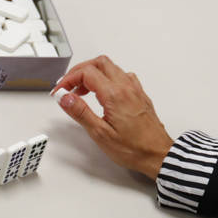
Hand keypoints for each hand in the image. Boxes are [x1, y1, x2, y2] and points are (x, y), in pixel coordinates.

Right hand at [54, 56, 173, 178]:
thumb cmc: (133, 148)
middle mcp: (127, 87)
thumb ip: (80, 112)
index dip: (68, 79)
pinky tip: (101, 93)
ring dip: (93, 74)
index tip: (59, 92)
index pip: (86, 73)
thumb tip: (64, 97)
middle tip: (68, 86)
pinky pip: (122, 77)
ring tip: (81, 92)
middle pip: (99, 63)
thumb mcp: (99, 133)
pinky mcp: (139, 95)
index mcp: (115, 95)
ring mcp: (135, 90)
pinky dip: (106, 79)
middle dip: (79, 71)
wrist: (157, 154)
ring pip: (111, 67)